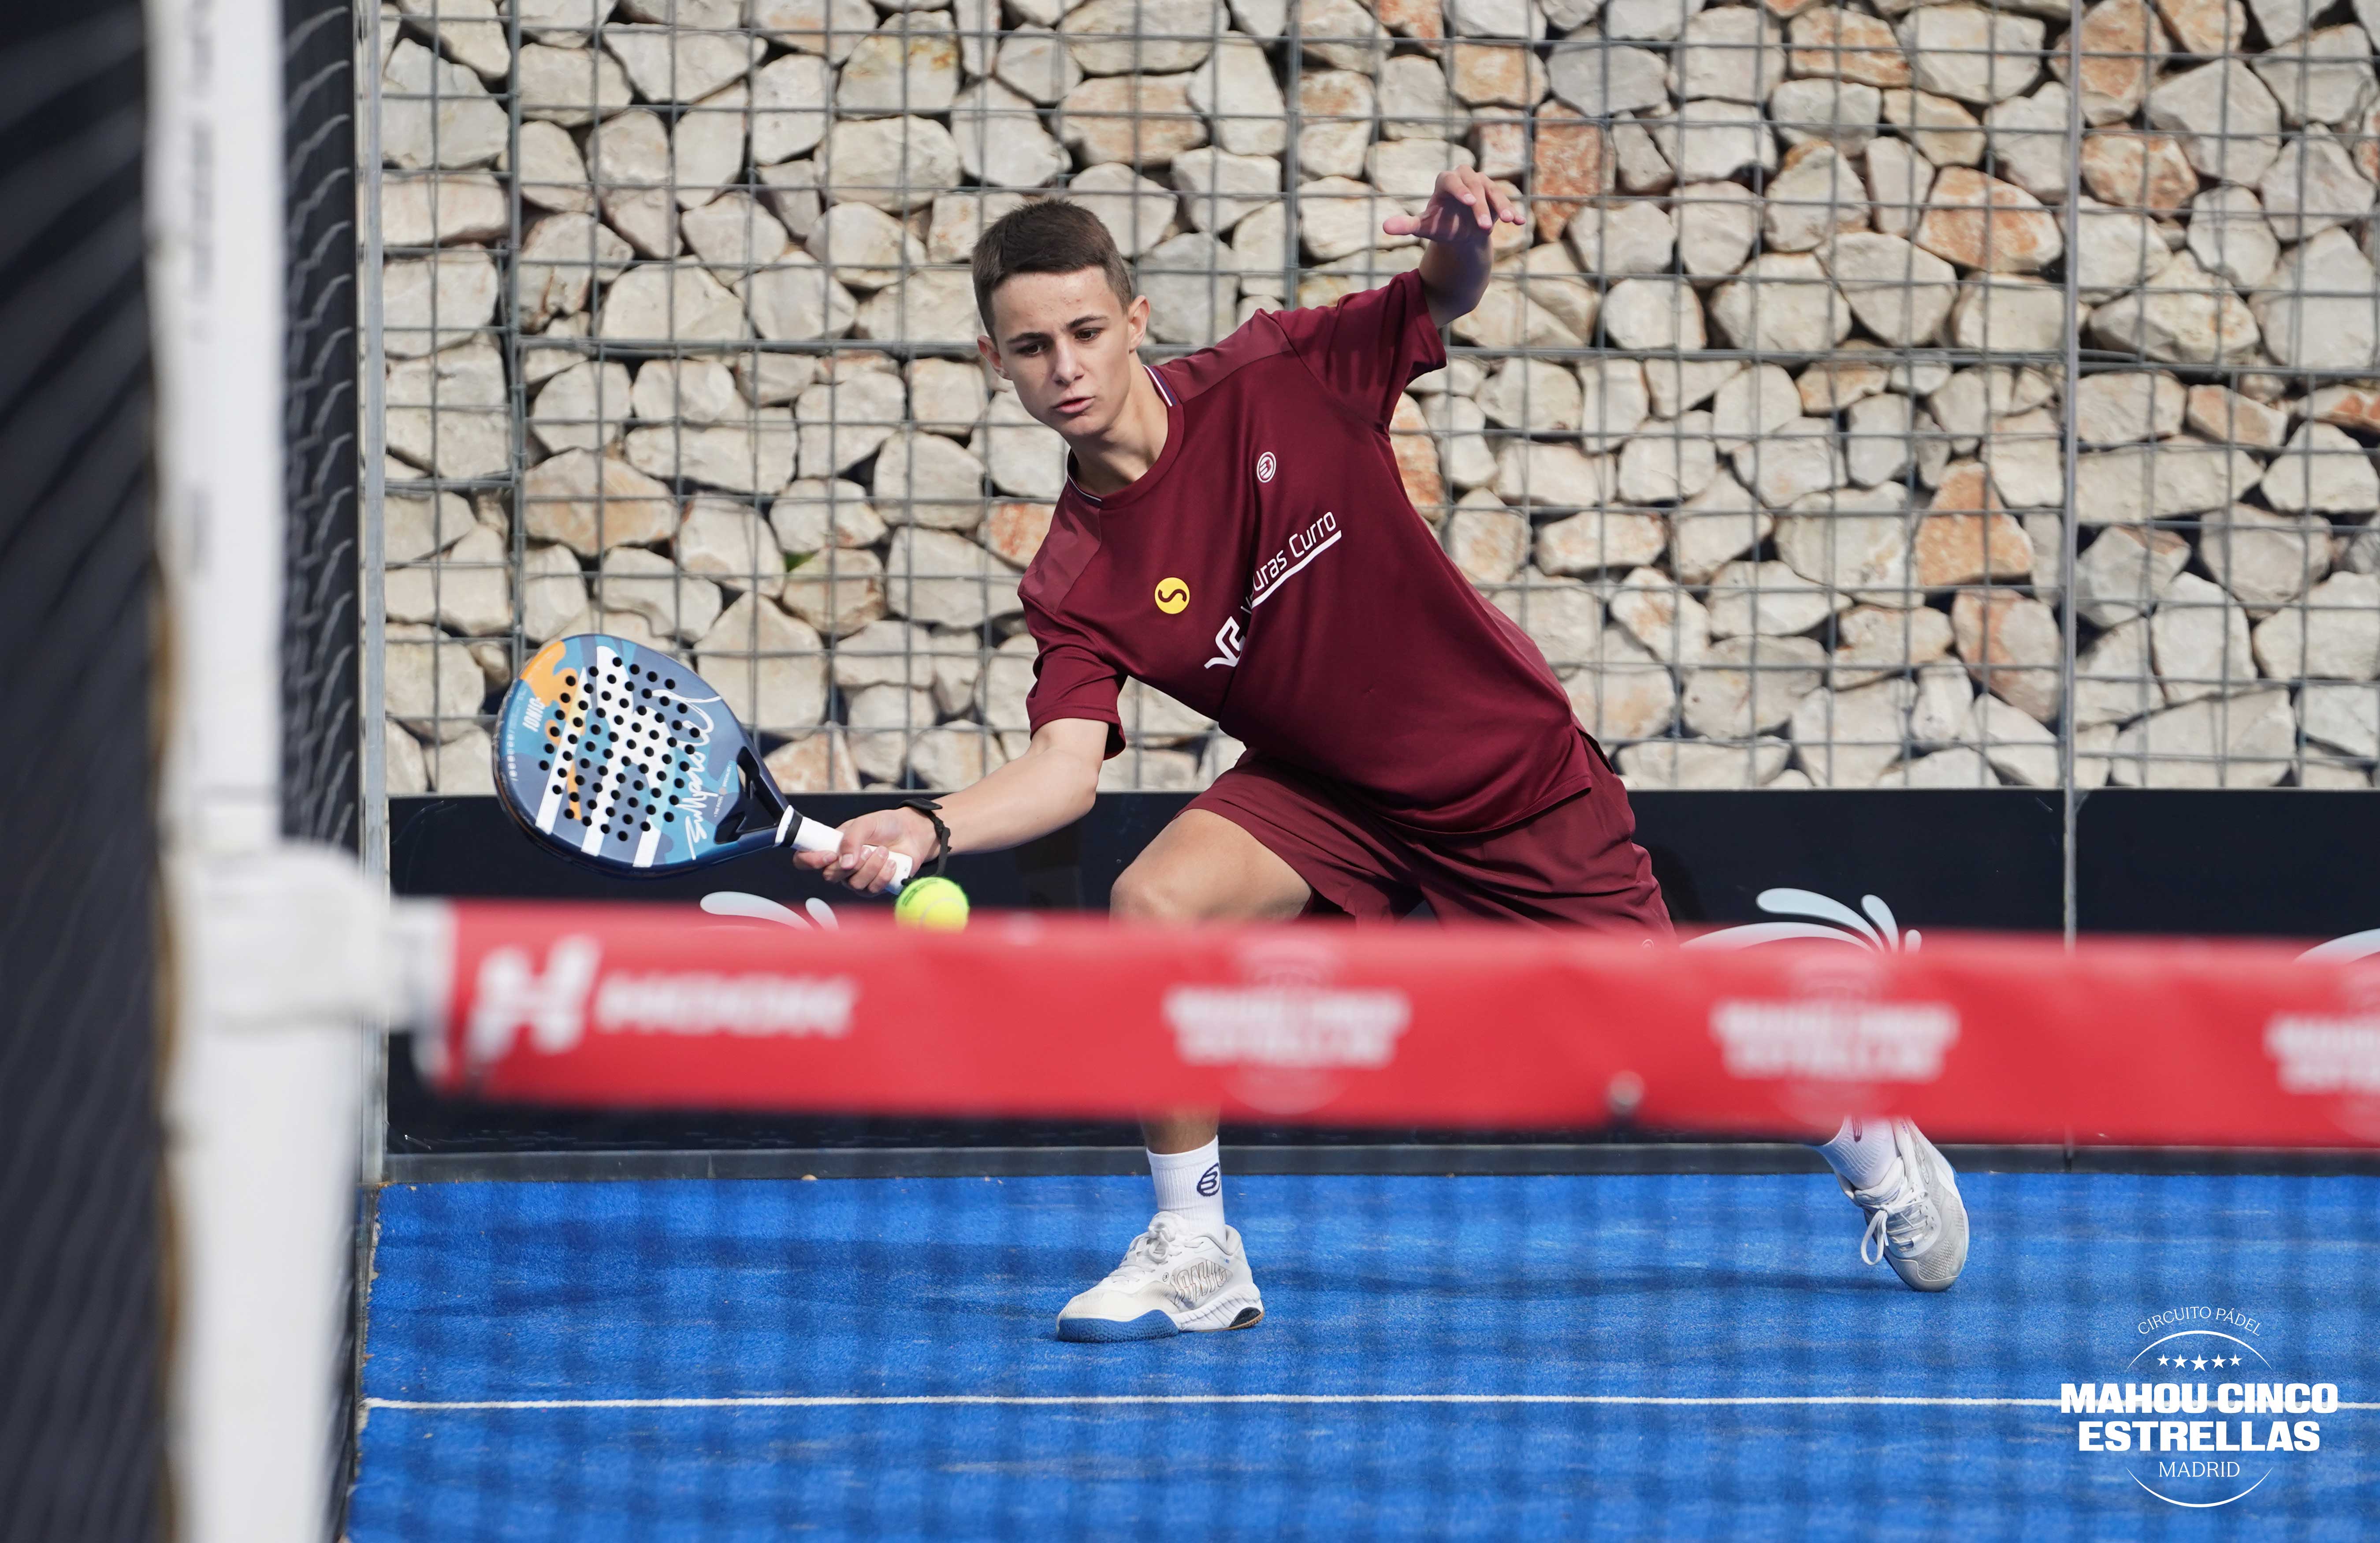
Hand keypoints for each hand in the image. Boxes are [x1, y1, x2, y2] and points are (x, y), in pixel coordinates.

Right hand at [790, 807, 935, 893]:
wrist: (912, 833)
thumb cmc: (886, 825)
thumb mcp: (866, 823)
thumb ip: (852, 839)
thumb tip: (844, 863)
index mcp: (831, 847)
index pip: (805, 860)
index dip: (810, 861)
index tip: (829, 855)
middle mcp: (840, 866)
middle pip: (830, 876)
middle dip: (852, 863)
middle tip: (869, 849)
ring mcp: (856, 878)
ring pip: (854, 884)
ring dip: (872, 867)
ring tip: (884, 851)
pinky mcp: (874, 887)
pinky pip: (871, 890)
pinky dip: (883, 875)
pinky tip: (892, 862)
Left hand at [1381, 167, 1523, 244]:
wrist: (1460, 234)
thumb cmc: (1441, 226)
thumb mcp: (1424, 227)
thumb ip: (1407, 225)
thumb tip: (1385, 227)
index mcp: (1445, 182)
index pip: (1451, 180)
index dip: (1461, 189)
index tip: (1470, 202)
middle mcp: (1465, 178)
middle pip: (1475, 185)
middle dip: (1481, 206)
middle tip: (1483, 228)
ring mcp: (1483, 185)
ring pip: (1493, 191)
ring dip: (1501, 206)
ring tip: (1507, 222)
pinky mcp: (1497, 195)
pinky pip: (1506, 200)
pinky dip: (1513, 210)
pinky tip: (1520, 222)